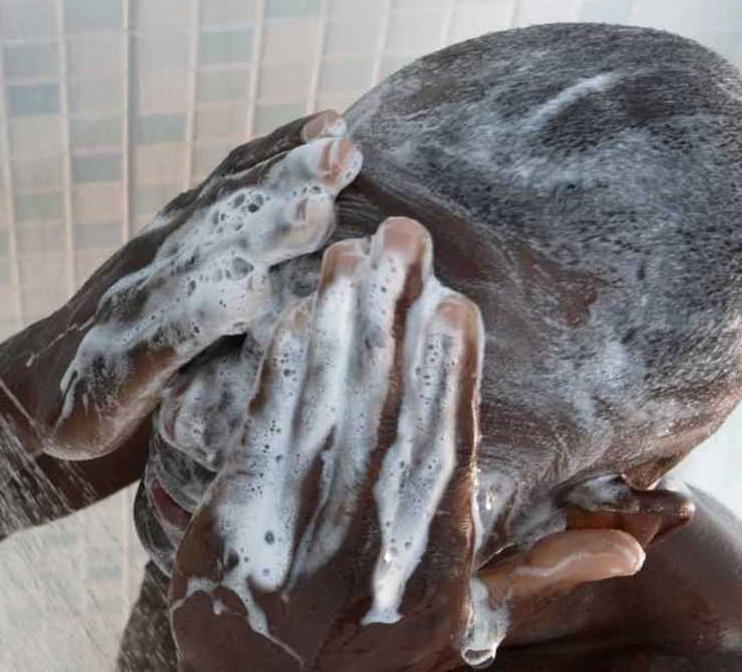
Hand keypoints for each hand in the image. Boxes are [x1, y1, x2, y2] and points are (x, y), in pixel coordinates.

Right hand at [5, 111, 362, 459]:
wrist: (39, 397)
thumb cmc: (135, 340)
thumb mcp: (186, 284)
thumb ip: (238, 248)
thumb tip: (316, 207)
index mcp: (179, 238)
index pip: (232, 183)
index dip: (280, 151)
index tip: (338, 125)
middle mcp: (158, 259)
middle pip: (229, 211)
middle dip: (287, 178)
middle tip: (343, 152)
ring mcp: (137, 307)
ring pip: (204, 263)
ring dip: (260, 235)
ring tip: (313, 210)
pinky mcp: (122, 365)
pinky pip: (165, 335)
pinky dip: (203, 314)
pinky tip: (245, 297)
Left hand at [169, 218, 649, 671]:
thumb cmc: (383, 649)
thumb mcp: (468, 624)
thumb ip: (540, 574)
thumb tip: (629, 549)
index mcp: (433, 550)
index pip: (447, 448)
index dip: (450, 374)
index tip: (455, 305)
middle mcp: (368, 528)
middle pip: (382, 405)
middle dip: (389, 314)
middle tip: (400, 234)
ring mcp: (298, 518)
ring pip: (321, 404)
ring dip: (332, 322)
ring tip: (344, 253)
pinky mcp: (236, 515)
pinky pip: (259, 431)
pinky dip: (274, 374)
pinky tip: (286, 318)